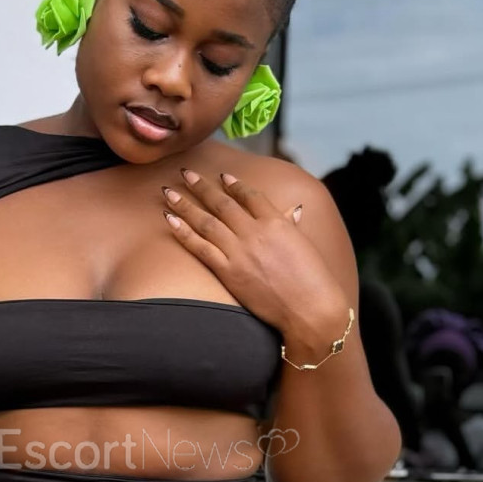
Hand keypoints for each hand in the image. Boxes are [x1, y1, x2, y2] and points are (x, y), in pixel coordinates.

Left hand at [159, 168, 349, 334]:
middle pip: (223, 204)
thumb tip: (292, 211)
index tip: (222, 176)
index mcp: (277, 222)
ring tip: (168, 192)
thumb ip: (291, 226)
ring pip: (206, 221)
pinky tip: (169, 219)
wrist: (310, 308)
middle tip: (186, 173)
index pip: (250, 196)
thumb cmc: (313, 281)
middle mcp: (255, 232)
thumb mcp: (304, 246)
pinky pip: (200, 248)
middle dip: (202, 187)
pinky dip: (183, 232)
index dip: (234, 185)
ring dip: (185, 204)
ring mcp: (240, 251)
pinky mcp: (229, 272)